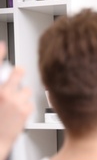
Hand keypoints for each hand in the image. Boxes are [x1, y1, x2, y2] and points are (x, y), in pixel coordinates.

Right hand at [0, 42, 32, 159]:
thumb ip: (1, 90)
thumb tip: (4, 82)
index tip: (2, 45)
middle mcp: (3, 93)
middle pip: (18, 73)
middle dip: (19, 73)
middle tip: (19, 73)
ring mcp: (16, 101)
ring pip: (26, 90)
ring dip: (22, 95)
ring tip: (14, 106)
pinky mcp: (26, 109)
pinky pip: (30, 102)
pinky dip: (26, 106)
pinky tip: (18, 114)